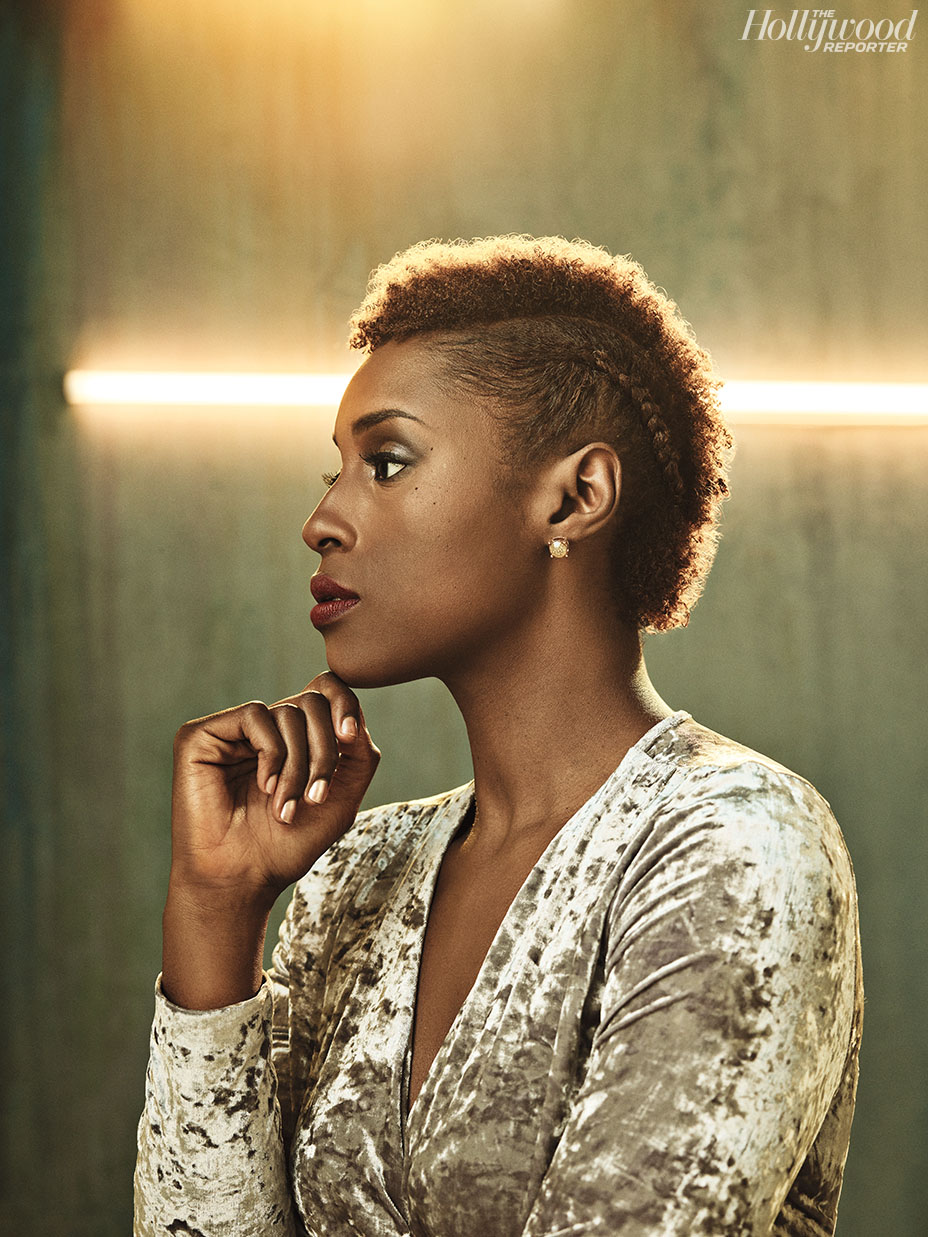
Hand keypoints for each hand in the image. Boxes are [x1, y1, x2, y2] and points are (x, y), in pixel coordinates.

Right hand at [169, 671, 380, 908]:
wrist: (243, 878)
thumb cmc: (287, 845)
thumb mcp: (341, 799)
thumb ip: (360, 755)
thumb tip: (356, 713)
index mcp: (293, 737)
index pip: (325, 691)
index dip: (345, 702)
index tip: (351, 737)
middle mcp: (263, 728)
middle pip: (313, 701)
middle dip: (325, 750)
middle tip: (317, 797)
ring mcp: (231, 730)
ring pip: (288, 712)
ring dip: (298, 766)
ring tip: (285, 808)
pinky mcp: (201, 735)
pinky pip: (256, 716)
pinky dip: (271, 754)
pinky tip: (264, 787)